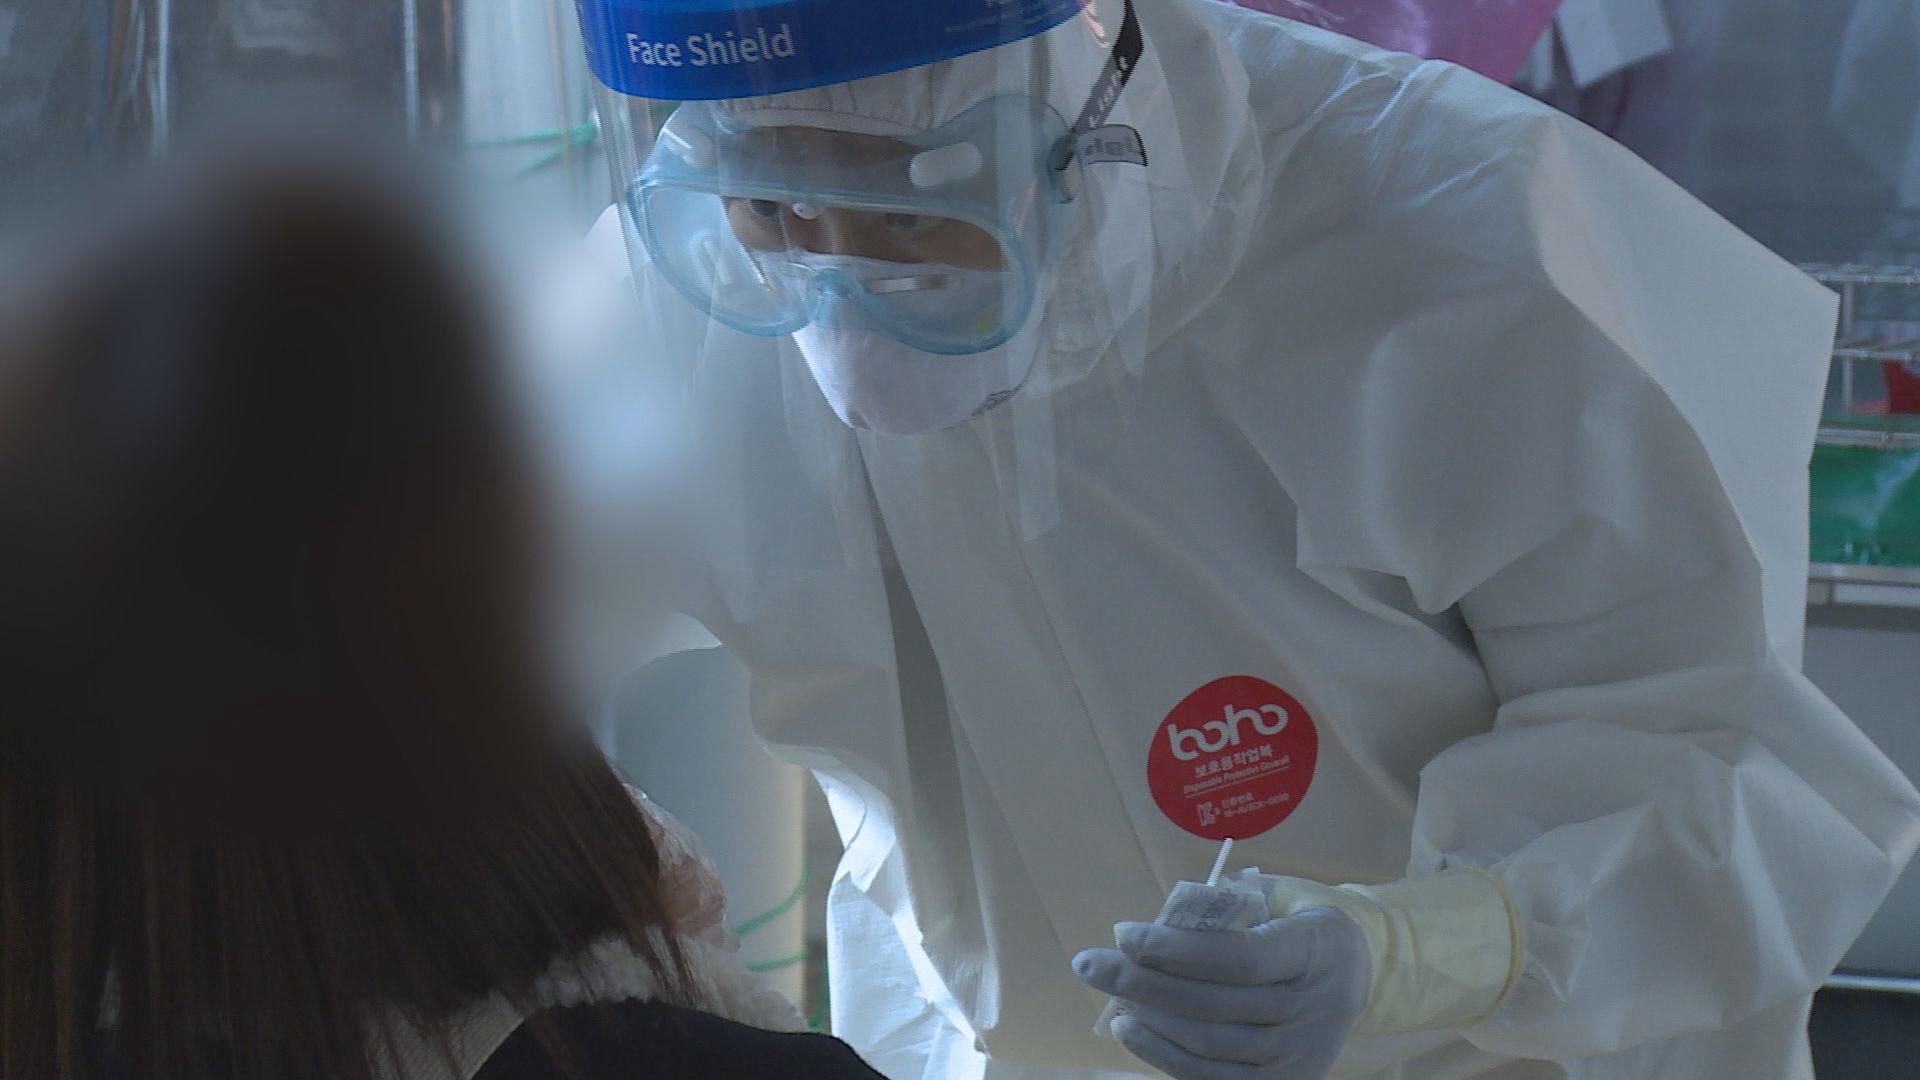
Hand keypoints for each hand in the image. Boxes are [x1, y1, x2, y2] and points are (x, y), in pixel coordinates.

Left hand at [1073, 906, 1369, 1079]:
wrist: (1359, 973)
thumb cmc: (1302, 924)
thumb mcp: (1285, 897)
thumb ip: (1234, 903)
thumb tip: (1164, 919)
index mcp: (1315, 950)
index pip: (1236, 958)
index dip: (1174, 950)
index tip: (1123, 933)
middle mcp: (1313, 1009)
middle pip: (1212, 1005)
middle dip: (1140, 983)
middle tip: (1092, 963)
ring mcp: (1300, 1055)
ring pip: (1208, 1047)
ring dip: (1148, 1023)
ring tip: (1111, 998)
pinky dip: (1166, 1058)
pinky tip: (1134, 1032)